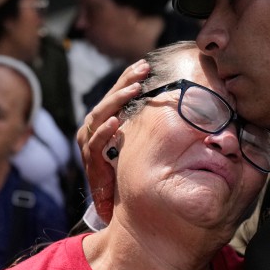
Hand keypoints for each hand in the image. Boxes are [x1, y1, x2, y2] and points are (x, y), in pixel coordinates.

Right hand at [77, 60, 148, 223]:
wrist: (113, 204)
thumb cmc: (128, 172)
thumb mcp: (139, 146)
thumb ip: (148, 129)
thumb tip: (178, 109)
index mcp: (107, 121)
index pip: (117, 94)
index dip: (129, 78)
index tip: (145, 65)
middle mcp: (95, 128)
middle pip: (109, 98)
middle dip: (125, 81)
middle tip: (143, 68)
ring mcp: (90, 143)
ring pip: (100, 114)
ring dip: (117, 100)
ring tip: (134, 89)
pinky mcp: (90, 160)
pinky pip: (95, 142)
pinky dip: (104, 131)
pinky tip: (114, 122)